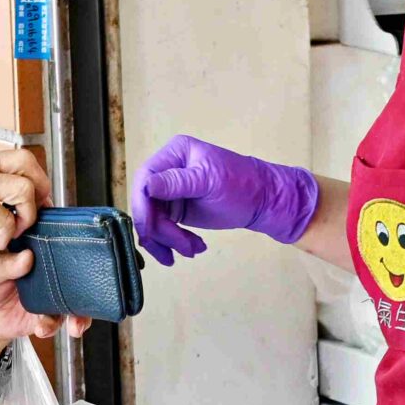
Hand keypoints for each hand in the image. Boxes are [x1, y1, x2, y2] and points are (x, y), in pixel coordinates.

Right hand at [0, 146, 53, 254]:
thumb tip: (6, 209)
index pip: (12, 157)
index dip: (31, 178)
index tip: (37, 199)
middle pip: (26, 160)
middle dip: (41, 187)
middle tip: (42, 210)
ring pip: (24, 188)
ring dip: (27, 214)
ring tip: (13, 232)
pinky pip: (8, 218)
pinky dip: (8, 234)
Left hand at [0, 248, 91, 364]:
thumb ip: (5, 265)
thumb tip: (26, 256)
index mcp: (33, 251)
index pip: (58, 243)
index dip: (73, 246)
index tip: (82, 252)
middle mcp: (47, 272)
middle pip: (75, 274)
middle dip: (85, 286)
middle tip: (83, 296)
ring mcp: (49, 294)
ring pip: (74, 301)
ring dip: (78, 314)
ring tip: (73, 325)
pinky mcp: (46, 315)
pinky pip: (59, 321)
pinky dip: (55, 326)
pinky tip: (42, 329)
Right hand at [129, 134, 318, 265]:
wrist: (262, 201)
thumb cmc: (241, 184)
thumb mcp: (209, 181)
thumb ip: (177, 182)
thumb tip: (146, 186)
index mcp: (174, 154)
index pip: (145, 178)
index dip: (142, 206)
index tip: (149, 229)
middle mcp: (166, 171)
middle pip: (146, 204)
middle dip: (160, 230)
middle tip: (180, 248)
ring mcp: (170, 192)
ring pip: (153, 221)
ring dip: (169, 241)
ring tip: (192, 250)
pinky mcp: (176, 210)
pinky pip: (164, 230)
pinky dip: (175, 243)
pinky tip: (195, 248)